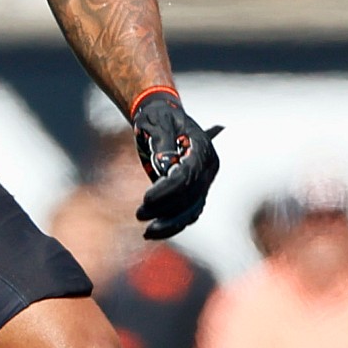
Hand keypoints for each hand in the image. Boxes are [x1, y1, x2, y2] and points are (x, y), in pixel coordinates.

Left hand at [131, 88, 220, 239]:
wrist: (161, 115)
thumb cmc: (157, 117)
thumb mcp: (157, 124)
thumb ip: (162, 145)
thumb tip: (166, 168)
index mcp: (202, 148)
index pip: (188, 176)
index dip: (167, 190)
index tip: (146, 199)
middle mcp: (208, 167)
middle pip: (191, 196)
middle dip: (165, 209)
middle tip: (139, 214)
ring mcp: (203, 181)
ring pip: (192, 210)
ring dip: (170, 223)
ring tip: (146, 231)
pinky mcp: (194, 191)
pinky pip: (188, 213)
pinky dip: (173, 224)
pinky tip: (154, 232)